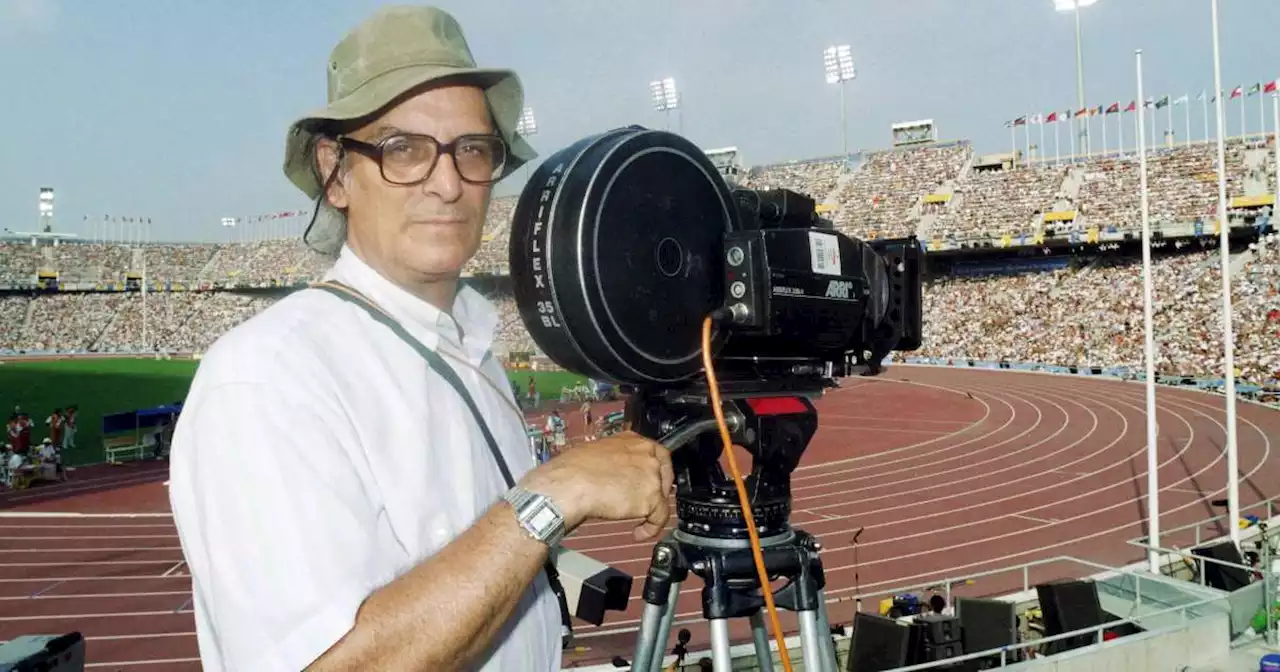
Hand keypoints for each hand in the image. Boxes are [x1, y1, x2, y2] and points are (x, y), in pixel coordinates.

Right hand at [519, 431, 673, 540]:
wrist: (571, 483)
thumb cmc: (572, 470)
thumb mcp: (598, 452)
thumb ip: (615, 460)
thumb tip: (614, 471)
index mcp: (632, 440)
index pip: (657, 454)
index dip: (656, 471)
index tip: (652, 482)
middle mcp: (646, 454)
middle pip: (664, 474)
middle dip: (656, 491)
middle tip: (645, 503)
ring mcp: (651, 475)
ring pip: (661, 497)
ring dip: (650, 510)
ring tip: (636, 521)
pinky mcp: (650, 497)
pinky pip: (659, 517)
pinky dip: (651, 528)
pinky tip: (639, 533)